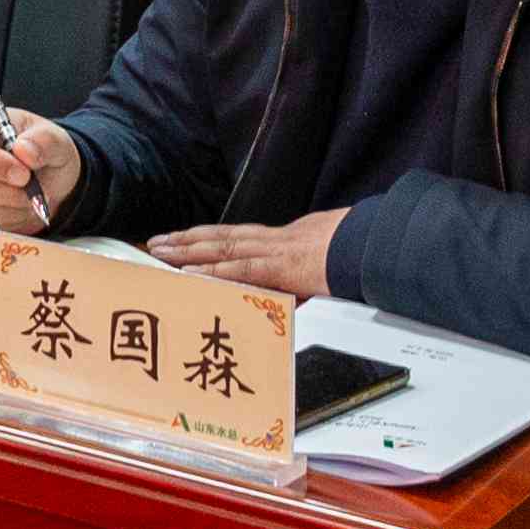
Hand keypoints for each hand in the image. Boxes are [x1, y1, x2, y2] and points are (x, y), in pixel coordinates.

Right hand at [0, 105, 77, 232]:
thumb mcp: (56, 140)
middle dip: (5, 190)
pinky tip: (17, 205)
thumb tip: (23, 150)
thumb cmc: (43, 150)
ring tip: (28, 195)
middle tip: (31, 187)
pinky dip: (5, 217)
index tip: (22, 174)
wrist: (46, 177)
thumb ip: (45, 141)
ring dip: (8, 205)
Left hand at [149, 209, 345, 300]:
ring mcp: (272, 251)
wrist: (372, 245)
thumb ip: (306, 275)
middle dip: (186, 240)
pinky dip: (211, 272)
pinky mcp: (279, 267)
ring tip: (160, 252)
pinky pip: (238, 270)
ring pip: (220, 248)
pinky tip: (188, 273)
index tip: (184, 239)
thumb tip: (300, 292)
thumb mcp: (324, 262)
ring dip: (187, 251)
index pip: (236, 236)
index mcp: (281, 239)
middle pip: (219, 237)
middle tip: (157, 243)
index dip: (208, 238)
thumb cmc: (354, 253)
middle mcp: (270, 241)